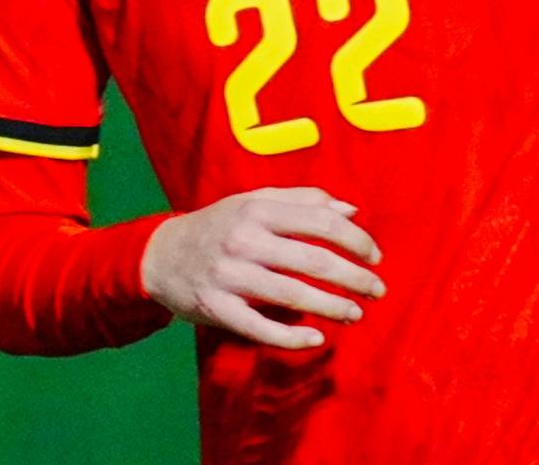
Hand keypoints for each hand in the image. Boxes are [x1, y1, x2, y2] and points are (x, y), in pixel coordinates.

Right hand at [140, 186, 385, 349]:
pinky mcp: (217, 308)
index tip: (375, 255)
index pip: (320, 220)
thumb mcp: (254, 200)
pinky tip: (316, 339)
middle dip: (354, 277)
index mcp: (258, 208)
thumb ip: (303, 200)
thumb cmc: (219, 225)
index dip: (355, 239)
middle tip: (378, 290)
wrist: (160, 256)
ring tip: (356, 314)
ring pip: (293, 295)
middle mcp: (245, 239)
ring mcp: (229, 275)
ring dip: (331, 307)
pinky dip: (292, 337)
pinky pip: (261, 328)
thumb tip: (351, 209)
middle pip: (314, 260)